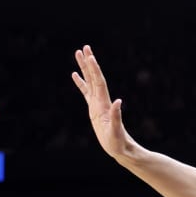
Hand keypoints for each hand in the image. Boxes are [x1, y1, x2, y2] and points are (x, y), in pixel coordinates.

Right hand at [72, 45, 137, 159]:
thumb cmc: (118, 142)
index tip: (90, 56)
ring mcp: (97, 104)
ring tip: (78, 53)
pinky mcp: (94, 109)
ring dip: (84, 68)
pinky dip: (80, 83)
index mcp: (104, 104)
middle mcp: (101, 101)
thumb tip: (118, 102)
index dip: (95, 69)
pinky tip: (74, 74)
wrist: (121, 148)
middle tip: (84, 47)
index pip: (99, 82)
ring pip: (89, 81)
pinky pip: (85, 92)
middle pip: (94, 77)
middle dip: (89, 62)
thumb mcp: (116, 131)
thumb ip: (116, 117)